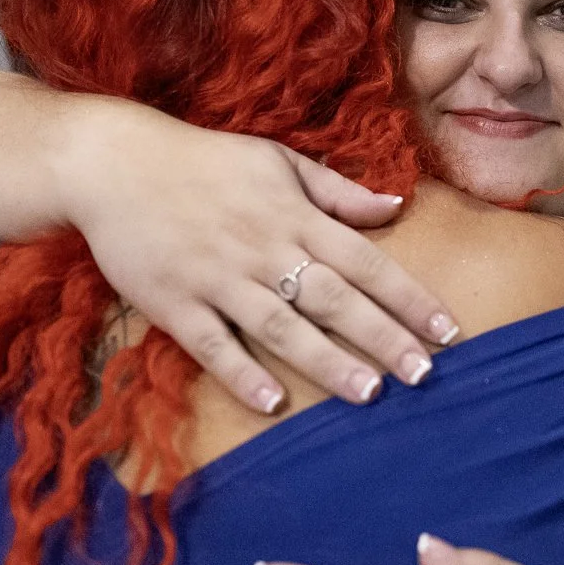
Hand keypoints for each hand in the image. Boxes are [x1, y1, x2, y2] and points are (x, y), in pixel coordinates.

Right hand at [63, 102, 458, 414]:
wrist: (116, 163)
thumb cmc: (205, 161)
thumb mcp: (278, 160)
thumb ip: (337, 191)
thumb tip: (396, 206)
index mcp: (293, 214)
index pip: (365, 260)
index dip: (408, 296)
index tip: (447, 329)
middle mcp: (263, 248)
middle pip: (334, 298)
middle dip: (382, 336)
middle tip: (424, 374)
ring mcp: (218, 277)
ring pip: (281, 325)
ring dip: (326, 361)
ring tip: (368, 394)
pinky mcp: (174, 302)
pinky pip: (213, 344)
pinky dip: (241, 373)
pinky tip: (272, 404)